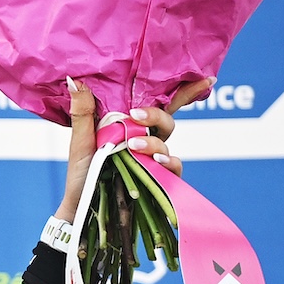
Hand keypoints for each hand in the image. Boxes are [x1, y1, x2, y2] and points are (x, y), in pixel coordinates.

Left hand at [55, 77, 201, 221]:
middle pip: (165, 120)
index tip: (207, 78)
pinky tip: (156, 161)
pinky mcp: (159, 178)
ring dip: (153, 142)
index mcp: (131, 124)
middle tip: (136, 116)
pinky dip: (167, 161)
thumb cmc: (82, 172)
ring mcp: (153, 158)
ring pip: (166, 142)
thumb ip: (83, 112)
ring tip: (134, 145)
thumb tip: (76, 80)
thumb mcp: (80, 140)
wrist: (82, 205)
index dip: (184, 91)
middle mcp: (146, 138)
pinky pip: (172, 167)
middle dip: (155, 115)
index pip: (158, 104)